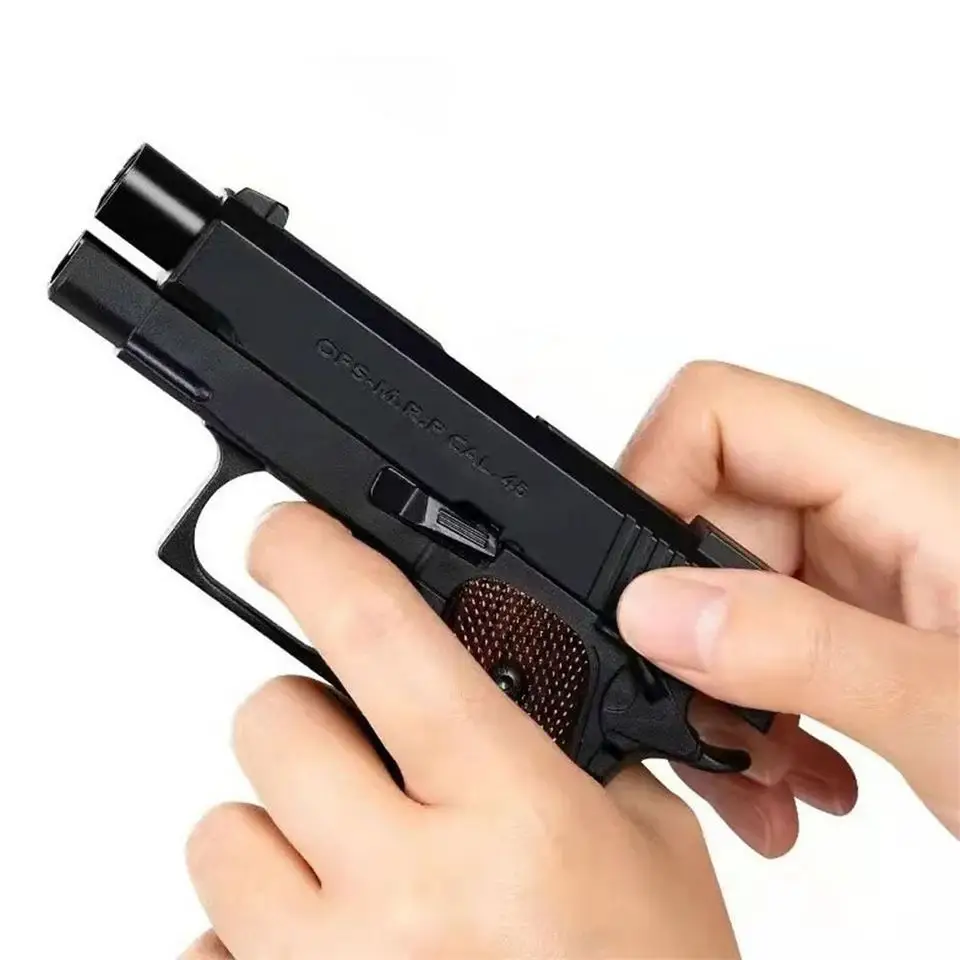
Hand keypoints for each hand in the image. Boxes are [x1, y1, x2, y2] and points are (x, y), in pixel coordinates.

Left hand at [182, 505, 740, 958]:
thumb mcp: (642, 843)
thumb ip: (561, 740)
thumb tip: (476, 662)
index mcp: (509, 812)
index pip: (376, 630)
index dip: (313, 556)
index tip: (282, 535)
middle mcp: (404, 890)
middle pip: (271, 723)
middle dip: (316, 729)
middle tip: (373, 773)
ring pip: (220, 835)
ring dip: (283, 839)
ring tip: (361, 884)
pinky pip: (204, 946)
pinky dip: (257, 937)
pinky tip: (339, 954)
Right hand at [616, 361, 958, 853]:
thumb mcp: (956, 710)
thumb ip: (802, 651)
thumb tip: (657, 608)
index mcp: (904, 488)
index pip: (720, 412)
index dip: (652, 478)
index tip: (637, 592)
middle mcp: (879, 513)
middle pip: (709, 515)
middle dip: (685, 624)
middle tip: (704, 716)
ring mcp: (872, 573)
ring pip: (729, 590)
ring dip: (720, 688)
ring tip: (758, 770)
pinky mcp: (871, 626)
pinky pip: (769, 640)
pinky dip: (759, 713)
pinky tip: (797, 774)